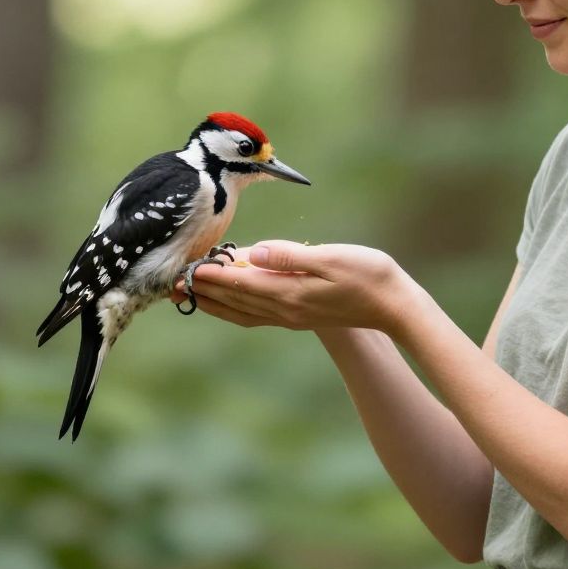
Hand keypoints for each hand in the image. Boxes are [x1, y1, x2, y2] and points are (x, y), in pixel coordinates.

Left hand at [170, 240, 420, 335]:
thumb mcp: (331, 258)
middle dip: (204, 290)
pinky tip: (231, 303)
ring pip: (242, 310)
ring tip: (191, 294)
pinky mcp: (300, 314)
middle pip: (235, 299)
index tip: (186, 268)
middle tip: (174, 282)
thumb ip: (291, 255)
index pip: (241, 283)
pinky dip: (236, 309)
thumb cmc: (368, 275)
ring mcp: (292, 315)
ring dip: (215, 302)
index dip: (212, 275)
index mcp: (289, 292)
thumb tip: (255, 253)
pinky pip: (257, 315)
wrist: (394, 305)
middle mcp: (285, 308)